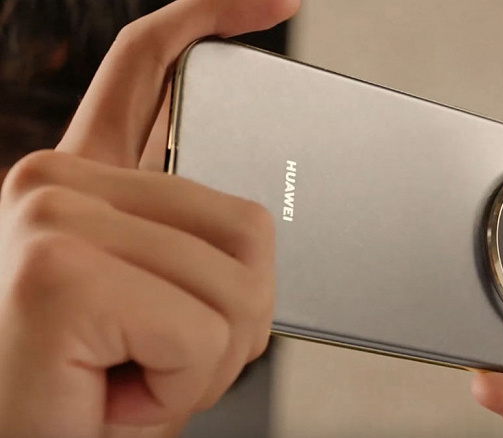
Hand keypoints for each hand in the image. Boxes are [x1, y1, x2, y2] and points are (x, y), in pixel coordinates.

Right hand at [0, 1, 298, 436]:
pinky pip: (199, 330)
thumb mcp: (153, 308)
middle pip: (245, 222)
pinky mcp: (58, 269)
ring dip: (205, 359)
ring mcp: (52, 214)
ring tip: (130, 375)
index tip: (276, 0)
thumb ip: (195, 248)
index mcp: (84, 182)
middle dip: (234, 316)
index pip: (151, 70)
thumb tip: (260, 231)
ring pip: (236, 283)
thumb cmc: (83, 392)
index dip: (211, 17)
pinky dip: (179, 385)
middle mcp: (58, 182)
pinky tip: (114, 389)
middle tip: (156, 357)